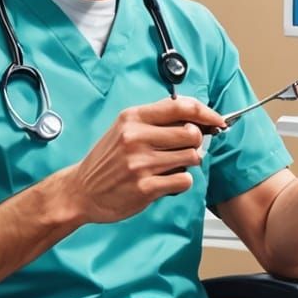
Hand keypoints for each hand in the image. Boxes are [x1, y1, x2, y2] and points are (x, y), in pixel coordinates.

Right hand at [64, 96, 225, 224]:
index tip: (217, 120)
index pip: (180, 106)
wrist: (80, 190)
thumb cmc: (106, 160)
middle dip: (194, 143)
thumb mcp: (124, 129)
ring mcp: (140, 163)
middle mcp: (136, 137)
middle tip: (183, 150)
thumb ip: (156, 120)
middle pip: (192, 134)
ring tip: (170, 167)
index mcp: (132, 118)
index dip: (205, 112)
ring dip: (187, 164)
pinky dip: (181, 182)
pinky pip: (184, 180)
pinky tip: (165, 182)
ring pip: (192, 158)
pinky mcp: (145, 187)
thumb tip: (196, 118)